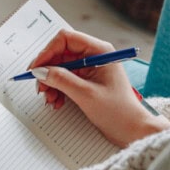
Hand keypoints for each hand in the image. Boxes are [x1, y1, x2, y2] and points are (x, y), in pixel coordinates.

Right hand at [28, 29, 169, 147]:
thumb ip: (61, 79)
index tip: (36, 68)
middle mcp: (94, 55)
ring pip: (60, 67)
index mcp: (99, 51)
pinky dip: (57, 89)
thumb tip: (40, 71)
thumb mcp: (86, 94)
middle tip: (40, 86)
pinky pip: (65, 79)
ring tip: (49, 98)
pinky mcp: (87, 80)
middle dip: (47, 70)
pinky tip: (57, 101)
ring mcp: (90, 68)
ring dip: (51, 82)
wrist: (132, 130)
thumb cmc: (118, 112)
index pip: (66, 39)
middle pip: (60, 53)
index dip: (48, 51)